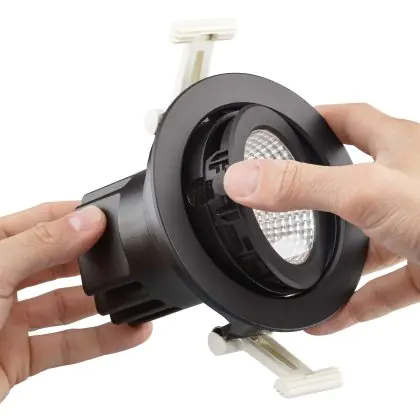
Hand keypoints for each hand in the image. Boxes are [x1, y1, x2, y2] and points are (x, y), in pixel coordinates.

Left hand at [0, 202, 151, 401]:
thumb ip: (42, 244)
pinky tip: (130, 333)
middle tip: (130, 259)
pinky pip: (67, 345)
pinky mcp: (18, 358)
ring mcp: (8, 320)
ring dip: (104, 304)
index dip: (77, 217)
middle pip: (59, 263)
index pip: (41, 221)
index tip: (112, 218)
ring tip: (136, 298)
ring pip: (67, 307)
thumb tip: (88, 220)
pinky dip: (102, 341)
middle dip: (95, 262)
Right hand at [224, 103, 419, 334]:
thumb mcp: (368, 193)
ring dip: (332, 257)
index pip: (346, 120)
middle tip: (283, 197)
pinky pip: (382, 286)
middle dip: (315, 190)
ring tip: (297, 266)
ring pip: (365, 240)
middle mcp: (407, 183)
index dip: (314, 121)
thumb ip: (301, 186)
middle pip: (351, 180)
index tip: (285, 129)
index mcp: (397, 147)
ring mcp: (416, 227)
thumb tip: (244, 178)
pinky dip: (353, 302)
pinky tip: (327, 315)